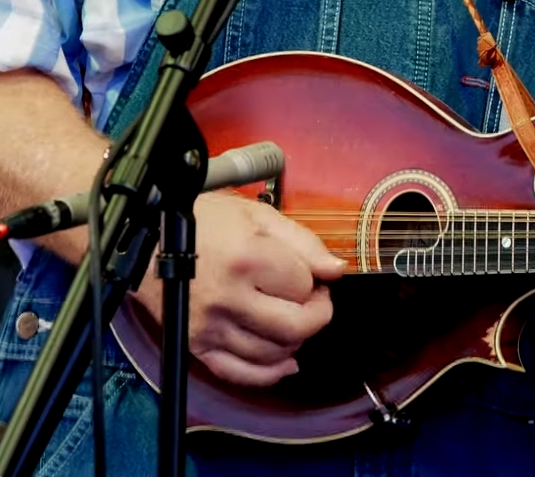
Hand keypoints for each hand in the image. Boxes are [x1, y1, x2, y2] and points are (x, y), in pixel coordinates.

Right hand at [132, 191, 344, 386]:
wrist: (144, 240)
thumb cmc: (202, 222)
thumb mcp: (257, 215)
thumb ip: (304, 243)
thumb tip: (337, 270)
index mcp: (246, 259)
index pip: (306, 286)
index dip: (317, 280)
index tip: (310, 273)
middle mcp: (228, 297)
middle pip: (297, 326)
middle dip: (318, 315)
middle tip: (313, 300)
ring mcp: (210, 327)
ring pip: (275, 353)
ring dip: (295, 339)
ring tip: (290, 316)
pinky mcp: (196, 346)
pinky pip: (241, 374)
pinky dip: (270, 373)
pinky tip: (284, 360)